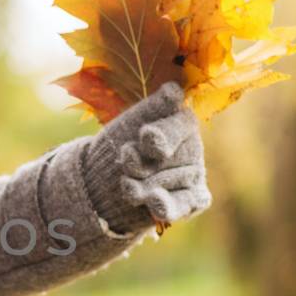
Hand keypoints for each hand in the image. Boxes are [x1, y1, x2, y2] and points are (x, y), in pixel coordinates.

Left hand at [84, 82, 211, 232]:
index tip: (145, 135)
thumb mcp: (132, 120)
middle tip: (124, 160)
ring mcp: (192, 175)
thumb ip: (155, 108)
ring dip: (144, 186)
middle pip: (171, 160)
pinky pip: (186, 204)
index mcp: (180, 122)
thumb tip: (174, 90)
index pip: (179, 127)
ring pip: (172, 183)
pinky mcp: (188, 200)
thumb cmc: (122, 140)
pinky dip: (170, 206)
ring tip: (125, 185)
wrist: (104, 175)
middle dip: (142, 163)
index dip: (164, 134)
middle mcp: (191, 148)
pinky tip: (155, 203)